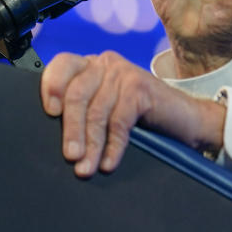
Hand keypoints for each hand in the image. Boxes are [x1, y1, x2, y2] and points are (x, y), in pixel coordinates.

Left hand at [40, 51, 224, 177]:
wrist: (184, 118)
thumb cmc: (139, 116)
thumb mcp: (104, 107)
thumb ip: (81, 108)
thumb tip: (48, 132)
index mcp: (91, 65)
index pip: (62, 65)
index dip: (52, 86)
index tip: (50, 114)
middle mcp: (106, 63)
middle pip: (77, 94)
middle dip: (72, 130)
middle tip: (71, 157)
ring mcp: (124, 74)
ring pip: (97, 111)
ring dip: (91, 145)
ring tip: (86, 168)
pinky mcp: (141, 88)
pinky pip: (119, 121)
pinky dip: (113, 146)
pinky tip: (109, 162)